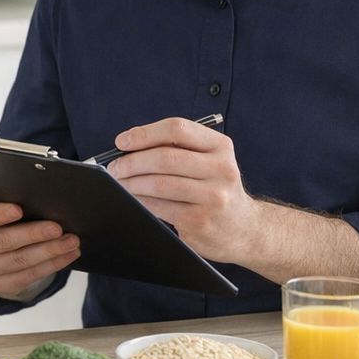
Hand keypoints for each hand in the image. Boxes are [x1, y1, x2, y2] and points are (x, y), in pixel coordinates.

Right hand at [0, 201, 79, 300]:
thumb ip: (5, 201)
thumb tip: (39, 199)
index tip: (20, 209)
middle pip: (2, 242)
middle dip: (33, 234)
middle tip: (58, 228)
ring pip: (18, 261)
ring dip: (49, 251)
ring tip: (71, 241)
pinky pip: (27, 276)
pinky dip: (51, 265)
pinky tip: (67, 255)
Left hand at [105, 116, 255, 260]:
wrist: (244, 229)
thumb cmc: (214, 188)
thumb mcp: (208, 160)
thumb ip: (176, 148)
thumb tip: (128, 146)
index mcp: (220, 146)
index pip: (177, 128)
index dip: (144, 133)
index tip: (122, 141)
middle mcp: (221, 169)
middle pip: (165, 158)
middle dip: (131, 161)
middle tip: (114, 167)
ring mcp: (213, 196)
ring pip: (160, 183)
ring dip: (131, 182)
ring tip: (118, 182)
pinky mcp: (200, 220)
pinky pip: (160, 207)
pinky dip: (139, 200)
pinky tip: (132, 198)